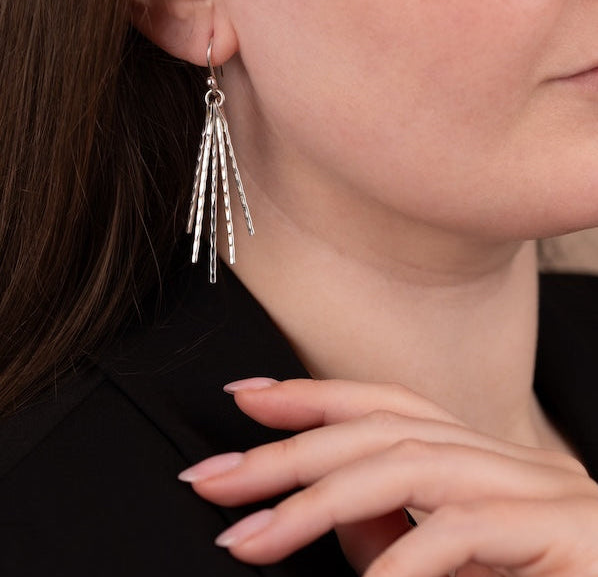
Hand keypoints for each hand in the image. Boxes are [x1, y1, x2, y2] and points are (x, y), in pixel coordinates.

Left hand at [179, 378, 597, 576]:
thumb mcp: (457, 564)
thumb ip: (396, 537)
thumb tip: (333, 521)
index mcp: (484, 460)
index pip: (389, 405)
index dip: (314, 394)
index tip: (243, 397)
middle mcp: (510, 459)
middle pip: (385, 429)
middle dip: (291, 451)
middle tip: (212, 481)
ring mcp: (541, 490)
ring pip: (412, 464)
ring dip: (321, 500)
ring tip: (252, 539)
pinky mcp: (566, 532)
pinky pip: (464, 530)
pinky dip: (406, 557)